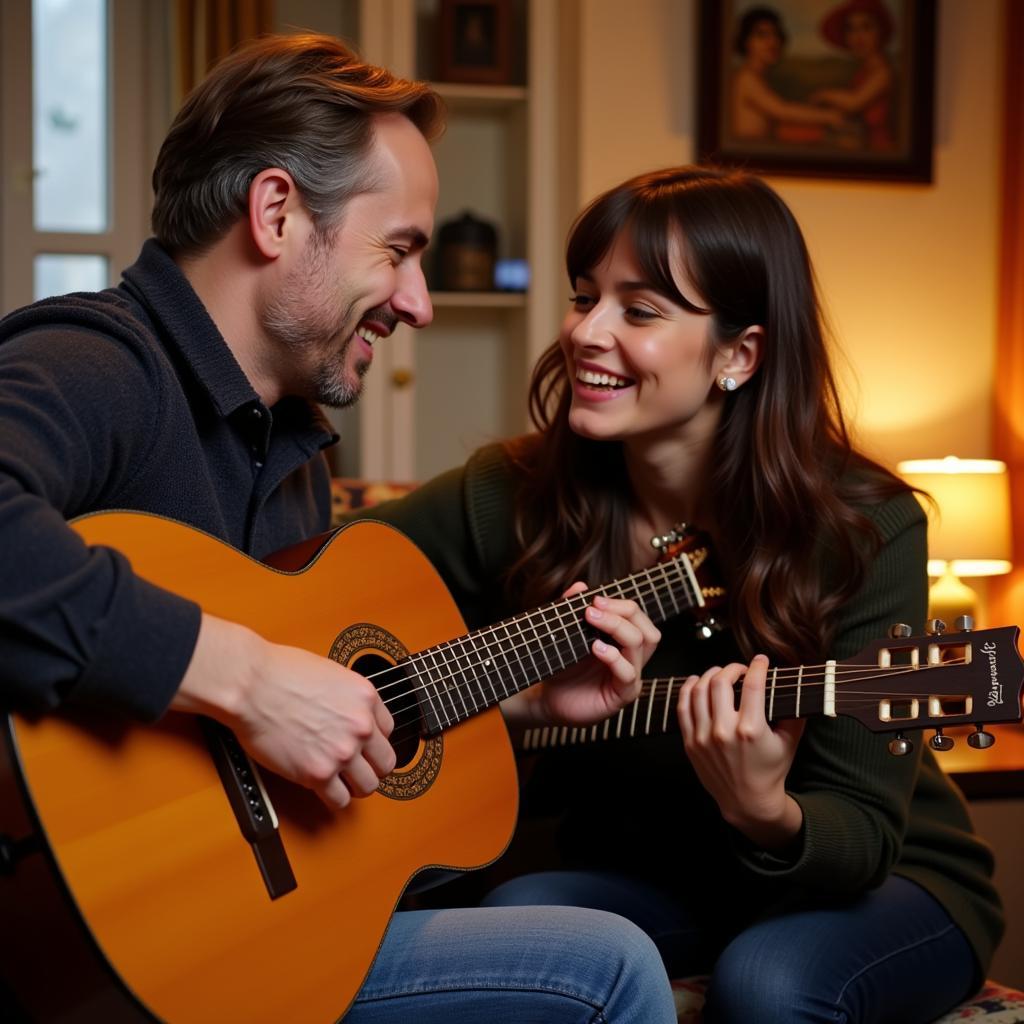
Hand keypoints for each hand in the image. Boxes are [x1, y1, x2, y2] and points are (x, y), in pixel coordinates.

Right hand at [173, 614, 395, 809]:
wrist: (251, 685)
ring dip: (355, 787)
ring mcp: (342, 752)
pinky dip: (333, 799)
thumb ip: (347, 699)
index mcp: (366, 698)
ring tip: (342, 783)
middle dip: (372, 767)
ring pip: (368, 786)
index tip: (364, 746)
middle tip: (358, 769)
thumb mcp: (331, 674)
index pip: (389, 731)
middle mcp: (360, 726)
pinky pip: (340, 800)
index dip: (373, 740)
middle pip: (385, 762)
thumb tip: (348, 713)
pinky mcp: (318, 773)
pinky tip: (324, 790)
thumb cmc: (280, 672)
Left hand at [505, 582, 660, 729]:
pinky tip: (596, 648)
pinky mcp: (622, 695)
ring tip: (591, 620)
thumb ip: (570, 610)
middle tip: (595, 606)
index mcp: (624, 643)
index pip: (637, 618)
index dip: (620, 605)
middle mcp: (632, 658)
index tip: (594, 599)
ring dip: (618, 627)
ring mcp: (630, 676)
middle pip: (647, 629)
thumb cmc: (562, 667)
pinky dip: (614, 658)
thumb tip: (579, 586)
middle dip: (624, 612)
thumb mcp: (565, 635)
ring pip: (641, 646)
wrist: (548, 698)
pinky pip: (629, 674)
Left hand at [677, 655, 803, 848]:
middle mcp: (724, 731)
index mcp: (751, 730)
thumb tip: (795, 685)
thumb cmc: (771, 771)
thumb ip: (794, 713)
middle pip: (720, 682)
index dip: (757, 667)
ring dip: (710, 675)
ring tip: (720, 673)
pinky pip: (683, 707)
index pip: (752, 685)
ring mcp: (704, 737)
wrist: (748, 802)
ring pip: (699, 691)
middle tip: (739, 669)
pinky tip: (697, 681)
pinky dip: (688, 689)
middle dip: (731, 668)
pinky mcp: (691, 742)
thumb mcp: (790, 743)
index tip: (760, 660)